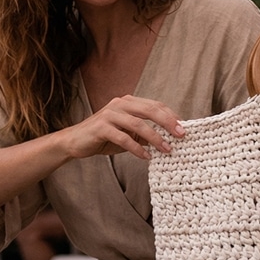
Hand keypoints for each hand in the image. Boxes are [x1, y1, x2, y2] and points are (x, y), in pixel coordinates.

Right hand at [60, 95, 183, 160]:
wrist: (75, 141)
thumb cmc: (104, 137)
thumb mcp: (128, 134)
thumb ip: (145, 134)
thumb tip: (169, 140)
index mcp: (128, 102)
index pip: (155, 105)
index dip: (171, 116)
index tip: (184, 128)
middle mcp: (120, 104)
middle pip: (149, 110)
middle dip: (167, 122)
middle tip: (181, 135)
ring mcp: (109, 115)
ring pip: (137, 124)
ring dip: (154, 137)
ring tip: (166, 150)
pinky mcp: (101, 128)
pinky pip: (123, 138)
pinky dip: (136, 148)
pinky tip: (146, 157)